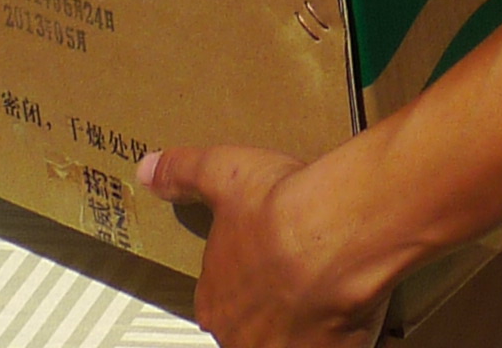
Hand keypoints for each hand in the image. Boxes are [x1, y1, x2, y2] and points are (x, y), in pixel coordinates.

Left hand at [136, 144, 381, 347]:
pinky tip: (352, 302)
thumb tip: (149, 170)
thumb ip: (182, 173)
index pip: (219, 300)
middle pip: (254, 325)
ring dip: (305, 319)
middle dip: (273, 301)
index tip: (262, 255)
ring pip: (291, 338)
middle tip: (297, 267)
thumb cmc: (282, 211)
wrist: (335, 233)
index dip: (242, 276)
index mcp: (215, 302)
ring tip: (327, 284)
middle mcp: (244, 336)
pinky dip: (340, 330)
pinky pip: (334, 343)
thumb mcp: (221, 174)